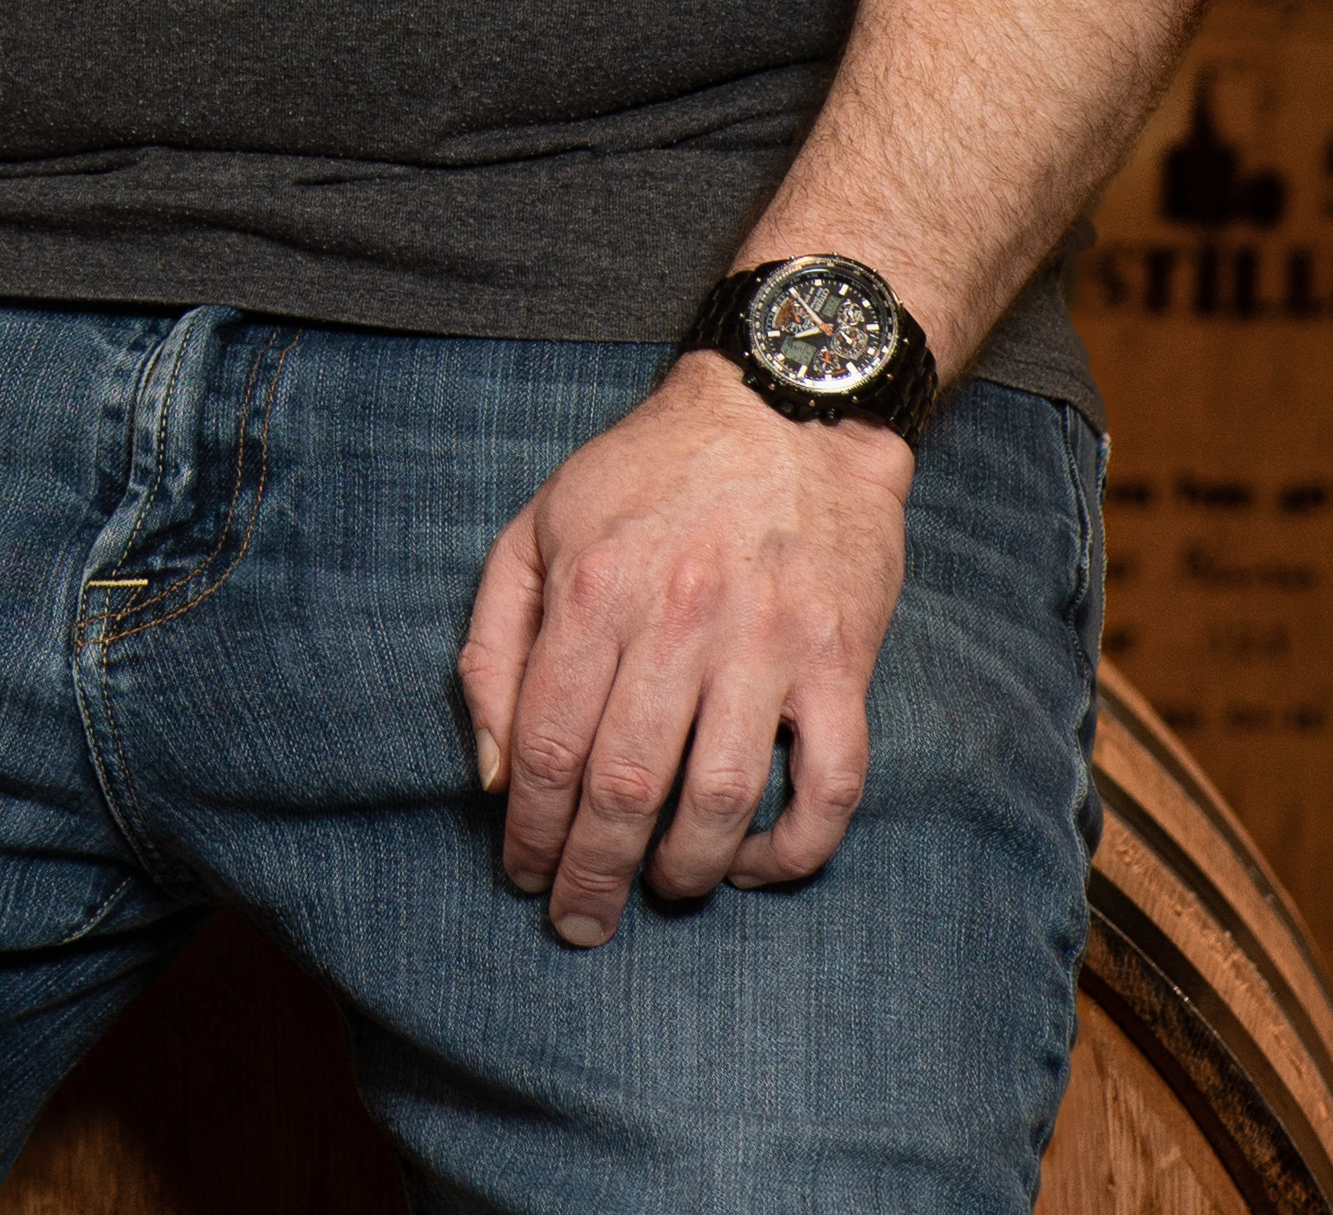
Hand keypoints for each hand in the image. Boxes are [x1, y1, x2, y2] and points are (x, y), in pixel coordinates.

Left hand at [454, 355, 908, 941]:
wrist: (786, 410)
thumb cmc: (646, 478)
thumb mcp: (536, 527)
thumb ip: (495, 645)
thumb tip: (490, 772)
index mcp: (593, 589)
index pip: (545, 745)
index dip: (528, 829)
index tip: (521, 873)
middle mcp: (677, 620)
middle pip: (624, 788)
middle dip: (592, 874)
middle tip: (579, 923)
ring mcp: (768, 644)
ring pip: (718, 800)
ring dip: (683, 871)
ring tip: (660, 890)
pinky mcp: (843, 661)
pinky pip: (829, 784)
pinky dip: (793, 848)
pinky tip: (753, 867)